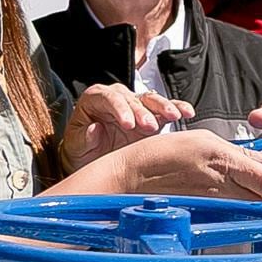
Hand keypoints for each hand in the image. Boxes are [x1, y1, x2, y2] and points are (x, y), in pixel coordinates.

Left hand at [58, 83, 180, 168]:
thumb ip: (83, 136)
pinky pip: (166, 109)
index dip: (120, 109)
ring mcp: (135, 107)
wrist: (91, 163)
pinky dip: (177, 108)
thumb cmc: (81, 152)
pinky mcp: (151, 117)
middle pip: (133, 99)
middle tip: (148, 127)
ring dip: (163, 107)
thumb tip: (94, 129)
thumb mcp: (75, 146)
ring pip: (151, 100)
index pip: (109, 98)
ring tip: (174, 116)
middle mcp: (117, 99)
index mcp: (95, 99)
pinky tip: (186, 112)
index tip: (127, 124)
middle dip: (143, 112)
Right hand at [84, 125, 261, 207]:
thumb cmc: (166, 154)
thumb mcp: (208, 141)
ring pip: (255, 204)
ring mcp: (216, 199)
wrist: (133, 176)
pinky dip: (255, 207)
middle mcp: (223, 184)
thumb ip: (242, 153)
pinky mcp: (207, 209)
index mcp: (226, 162)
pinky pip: (237, 208)